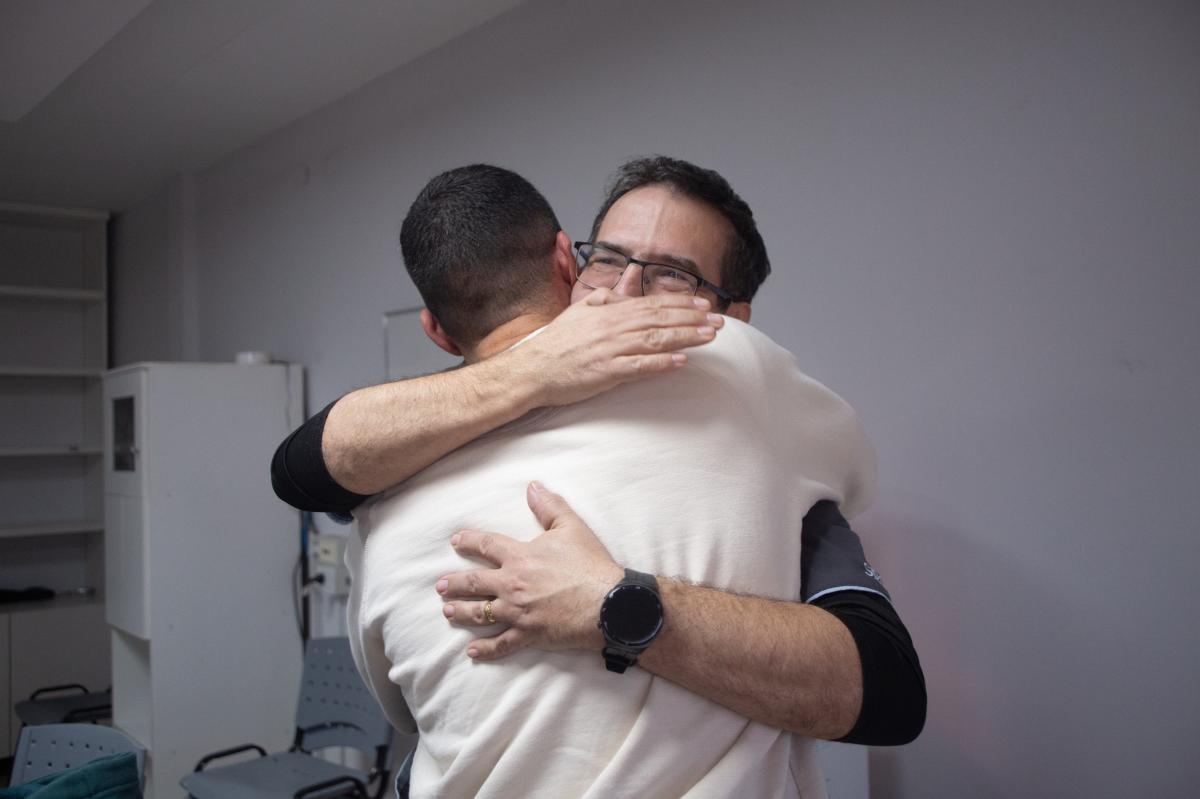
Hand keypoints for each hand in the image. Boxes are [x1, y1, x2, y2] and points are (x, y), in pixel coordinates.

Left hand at [436, 482, 623, 659]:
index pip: (487, 545)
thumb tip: (532, 486)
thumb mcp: (572, 527)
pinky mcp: (528, 635)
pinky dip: (484, 649)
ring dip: (460, 612)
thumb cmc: (591, 565)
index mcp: (520, 556)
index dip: (469, 542)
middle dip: (454, 583)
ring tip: (447, 612)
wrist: (609, 604)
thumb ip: (549, 506)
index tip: (456, 542)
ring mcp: (517, 612)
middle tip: (440, 585)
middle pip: (473, 583)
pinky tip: (471, 651)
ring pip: (480, 614)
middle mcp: (512, 584)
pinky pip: (500, 644)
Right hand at [499, 290, 722, 407]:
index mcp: (609, 312)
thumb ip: (604, 299)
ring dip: (686, 337)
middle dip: (693, 318)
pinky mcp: (607, 372)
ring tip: (711, 336)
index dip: (681, 303)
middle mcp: (614, 327)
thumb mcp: (579, 311)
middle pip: (661, 319)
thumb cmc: (557, 343)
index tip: (704, 303)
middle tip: (720, 319)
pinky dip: (662, 362)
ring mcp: (611, 349)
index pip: (652, 304)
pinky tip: (682, 361)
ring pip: (656, 340)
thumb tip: (624, 293)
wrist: (533, 369)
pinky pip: (640, 366)